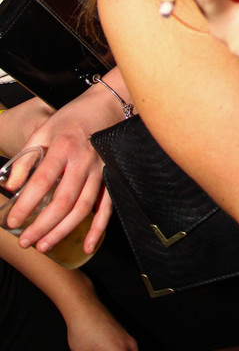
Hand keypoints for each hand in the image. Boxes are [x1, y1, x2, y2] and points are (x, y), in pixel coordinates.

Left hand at [6, 86, 118, 255]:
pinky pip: (107, 207)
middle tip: (27, 241)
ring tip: (45, 245)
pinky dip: (98, 229)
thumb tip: (12, 186)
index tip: (13, 221)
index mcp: (63, 147)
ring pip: (83, 208)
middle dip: (43, 226)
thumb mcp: (44, 130)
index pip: (42, 182)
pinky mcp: (112, 176)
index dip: (26, 205)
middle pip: (63, 201)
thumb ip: (27, 158)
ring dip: (63, 230)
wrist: (108, 105)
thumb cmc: (73, 118)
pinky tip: (88, 245)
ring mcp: (101, 170)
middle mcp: (84, 161)